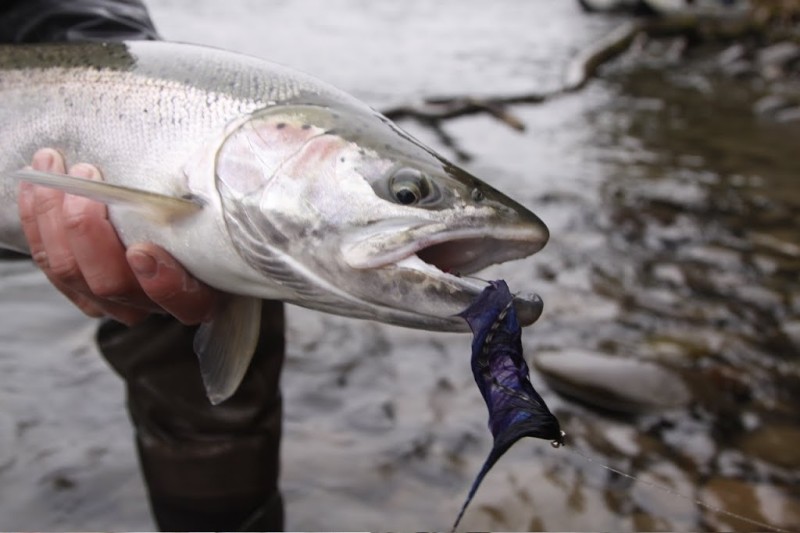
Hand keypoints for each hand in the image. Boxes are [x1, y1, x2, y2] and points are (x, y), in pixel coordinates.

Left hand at [17, 148, 217, 325]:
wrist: (182, 217)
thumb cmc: (207, 212)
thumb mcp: (222, 209)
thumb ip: (222, 198)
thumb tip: (247, 158)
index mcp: (200, 293)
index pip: (185, 301)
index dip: (162, 283)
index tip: (143, 251)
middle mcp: (153, 304)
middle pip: (110, 283)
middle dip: (88, 229)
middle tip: (88, 176)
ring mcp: (111, 298)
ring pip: (70, 272)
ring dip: (54, 216)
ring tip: (56, 166)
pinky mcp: (79, 285)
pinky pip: (48, 261)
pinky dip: (37, 220)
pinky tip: (36, 183)